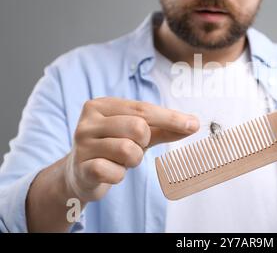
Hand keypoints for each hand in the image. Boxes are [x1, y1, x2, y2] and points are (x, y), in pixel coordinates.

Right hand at [64, 97, 198, 202]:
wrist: (80, 174)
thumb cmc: (113, 147)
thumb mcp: (138, 134)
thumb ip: (164, 128)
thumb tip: (193, 123)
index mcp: (102, 105)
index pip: (143, 109)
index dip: (170, 118)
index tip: (193, 124)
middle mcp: (88, 121)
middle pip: (137, 127)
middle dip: (143, 142)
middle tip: (133, 147)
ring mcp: (82, 145)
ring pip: (128, 150)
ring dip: (132, 160)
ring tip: (120, 160)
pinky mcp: (81, 169)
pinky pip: (115, 173)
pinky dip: (119, 175)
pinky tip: (109, 172)